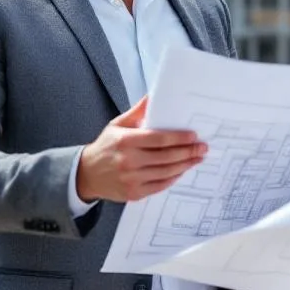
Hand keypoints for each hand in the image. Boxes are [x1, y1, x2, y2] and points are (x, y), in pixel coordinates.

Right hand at [76, 95, 207, 202]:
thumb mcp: (117, 125)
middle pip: (166, 157)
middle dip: (188, 152)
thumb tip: (153, 95)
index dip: (179, 138)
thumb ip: (138, 111)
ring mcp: (132, 179)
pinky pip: (160, 185)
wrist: (86, 175)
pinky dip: (173, 178)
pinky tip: (182, 170)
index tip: (194, 136)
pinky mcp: (134, 193)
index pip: (159, 139)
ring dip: (185, 165)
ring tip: (197, 158)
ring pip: (166, 172)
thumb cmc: (105, 147)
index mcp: (126, 141)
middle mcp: (129, 161)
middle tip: (202, 148)